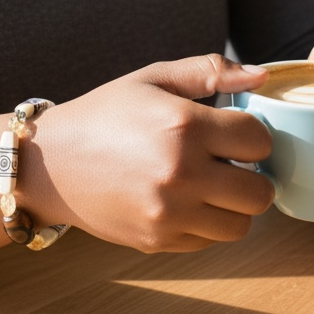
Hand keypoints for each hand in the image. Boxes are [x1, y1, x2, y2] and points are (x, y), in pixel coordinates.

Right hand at [28, 54, 275, 253]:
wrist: (52, 162)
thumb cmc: (105, 113)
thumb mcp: (153, 78)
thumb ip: (209, 72)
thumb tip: (260, 75)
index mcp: (183, 125)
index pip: (258, 140)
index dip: (252, 133)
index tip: (235, 131)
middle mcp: (180, 173)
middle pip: (260, 191)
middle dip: (252, 174)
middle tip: (230, 161)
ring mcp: (169, 213)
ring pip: (241, 224)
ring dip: (233, 204)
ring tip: (210, 183)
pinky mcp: (158, 240)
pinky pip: (210, 241)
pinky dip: (207, 223)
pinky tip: (185, 199)